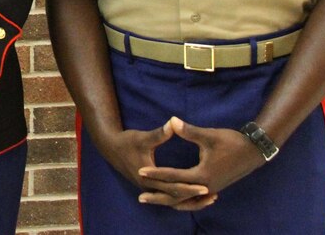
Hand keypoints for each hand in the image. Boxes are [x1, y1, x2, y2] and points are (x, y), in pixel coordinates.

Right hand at [93, 120, 214, 208]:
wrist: (111, 148)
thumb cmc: (127, 141)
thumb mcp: (143, 137)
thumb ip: (160, 133)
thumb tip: (174, 123)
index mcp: (148, 178)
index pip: (173, 187)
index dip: (190, 187)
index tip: (206, 186)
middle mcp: (149, 187)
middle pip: (175, 197)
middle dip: (194, 197)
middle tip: (213, 195)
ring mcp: (149, 188)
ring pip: (172, 200)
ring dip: (190, 200)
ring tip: (209, 199)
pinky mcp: (150, 186)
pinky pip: (169, 196)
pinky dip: (182, 197)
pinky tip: (194, 193)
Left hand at [137, 117, 263, 208]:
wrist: (255, 151)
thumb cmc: (232, 141)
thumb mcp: (209, 136)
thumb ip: (188, 131)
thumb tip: (171, 120)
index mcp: (202, 175)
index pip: (173, 176)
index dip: (156, 173)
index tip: (140, 171)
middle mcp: (205, 187)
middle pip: (177, 195)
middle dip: (158, 196)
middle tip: (140, 197)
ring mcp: (211, 189)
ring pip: (186, 200)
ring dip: (170, 200)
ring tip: (154, 200)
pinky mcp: (214, 187)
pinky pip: (195, 199)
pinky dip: (184, 200)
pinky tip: (176, 198)